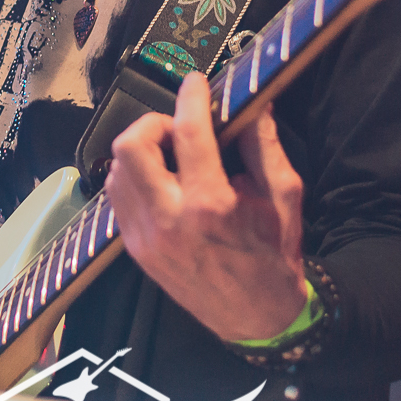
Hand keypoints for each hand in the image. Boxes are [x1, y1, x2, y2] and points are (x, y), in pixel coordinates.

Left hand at [104, 71, 307, 343]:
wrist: (257, 318)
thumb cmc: (275, 254)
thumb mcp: (283, 195)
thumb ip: (264, 144)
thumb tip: (253, 103)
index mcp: (212, 205)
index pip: (188, 132)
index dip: (191, 97)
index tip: (196, 82)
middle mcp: (170, 220)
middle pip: (131, 147)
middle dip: (153, 124)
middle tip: (178, 129)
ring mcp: (146, 238)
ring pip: (117, 170)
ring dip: (140, 151)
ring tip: (170, 154)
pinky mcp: (135, 250)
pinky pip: (117, 197)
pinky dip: (132, 177)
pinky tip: (160, 179)